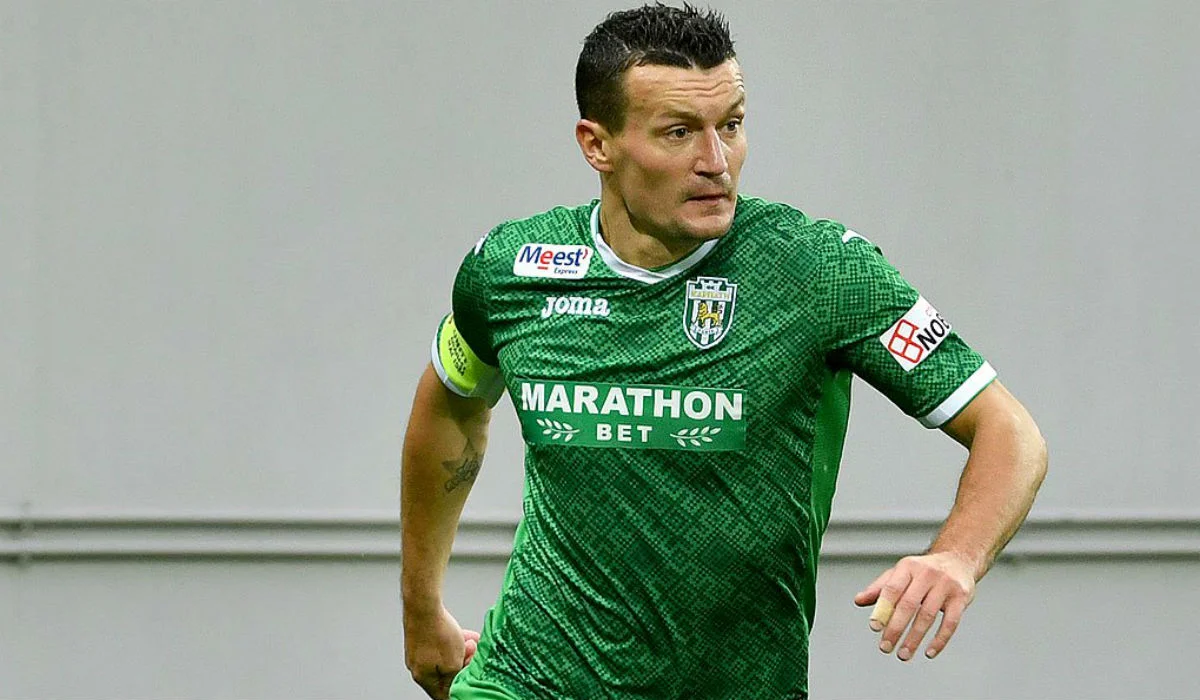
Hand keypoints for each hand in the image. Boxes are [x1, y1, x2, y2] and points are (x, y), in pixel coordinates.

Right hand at [404, 605, 480, 698]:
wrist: (423, 605)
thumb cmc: (436, 633)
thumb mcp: (452, 663)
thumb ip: (454, 679)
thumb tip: (454, 688)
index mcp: (423, 677)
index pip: (442, 694)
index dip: (457, 690)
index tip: (468, 682)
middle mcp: (417, 666)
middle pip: (445, 674)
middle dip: (463, 666)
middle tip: (473, 658)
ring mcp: (418, 652)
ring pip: (445, 657)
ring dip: (461, 652)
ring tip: (473, 643)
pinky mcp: (421, 638)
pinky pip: (440, 646)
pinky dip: (454, 643)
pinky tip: (466, 635)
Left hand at [853, 552, 975, 661]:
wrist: (957, 560)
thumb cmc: (923, 570)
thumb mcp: (900, 573)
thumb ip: (880, 588)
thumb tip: (858, 600)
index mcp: (908, 567)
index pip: (892, 589)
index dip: (882, 609)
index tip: (875, 627)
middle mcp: (926, 573)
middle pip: (908, 604)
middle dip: (895, 628)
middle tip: (885, 647)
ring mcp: (945, 585)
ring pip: (928, 616)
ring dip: (914, 638)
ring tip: (903, 654)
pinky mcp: (961, 597)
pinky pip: (951, 622)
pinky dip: (940, 640)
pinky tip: (929, 652)